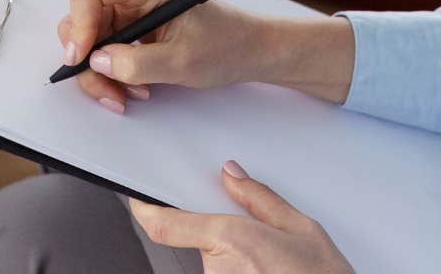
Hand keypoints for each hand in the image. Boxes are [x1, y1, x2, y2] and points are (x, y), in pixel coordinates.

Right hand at [58, 0, 265, 112]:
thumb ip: (135, 63)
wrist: (245, 47)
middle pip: (79, 16)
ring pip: (86, 35)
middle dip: (88, 59)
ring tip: (130, 91)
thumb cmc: (224, 44)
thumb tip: (96, 61)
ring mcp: (127, 1)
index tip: (83, 58)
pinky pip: (99, 43)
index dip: (78, 22)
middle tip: (110, 90)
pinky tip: (132, 83)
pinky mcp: (127, 18)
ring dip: (100, 70)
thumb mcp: (181, 61)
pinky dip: (109, 69)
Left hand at [130, 163, 354, 273]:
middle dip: (218, 230)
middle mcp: (218, 269)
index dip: (145, 208)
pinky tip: (267, 268)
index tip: (137, 197)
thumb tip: (233, 175)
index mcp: (231, 241)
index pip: (166, 224)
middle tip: (254, 233)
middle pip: (198, 239)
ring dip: (232, 254)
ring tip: (271, 259)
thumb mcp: (303, 229)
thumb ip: (262, 199)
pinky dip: (240, 267)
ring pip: (214, 260)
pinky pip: (224, 272)